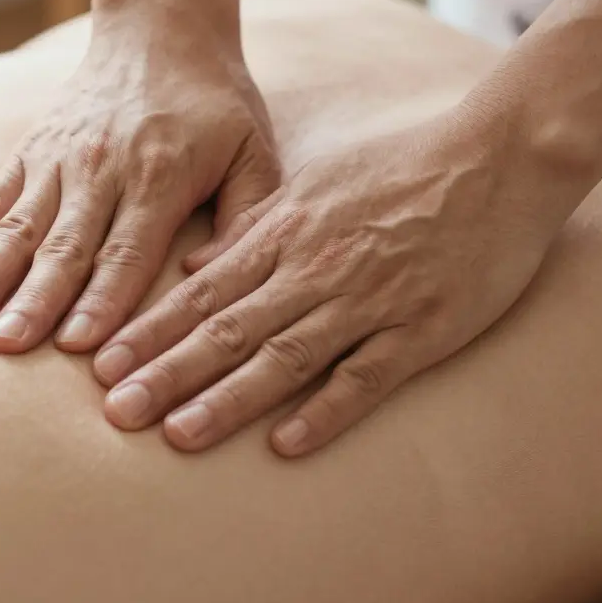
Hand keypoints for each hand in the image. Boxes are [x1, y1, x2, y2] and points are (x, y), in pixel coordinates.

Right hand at [0, 24, 278, 353]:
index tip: (77, 345)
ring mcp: (58, 159)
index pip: (128, 251)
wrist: (161, 31)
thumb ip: (246, 217)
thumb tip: (206, 278)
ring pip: (18, 227)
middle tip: (5, 348)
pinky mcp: (29, 151)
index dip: (103, 300)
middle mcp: (102, 168)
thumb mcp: (256, 153)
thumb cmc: (216, 105)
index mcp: (161, 176)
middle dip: (33, 301)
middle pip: (64, 246)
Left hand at [92, 109, 578, 456]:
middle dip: (168, 372)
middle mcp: (317, 268)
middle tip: (117, 414)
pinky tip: (285, 445)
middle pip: (230, 329)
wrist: (499, 157)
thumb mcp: (315, 184)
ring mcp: (370, 300)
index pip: (203, 290)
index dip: (151, 330)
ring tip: (177, 436)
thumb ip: (251, 228)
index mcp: (288, 233)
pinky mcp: (422, 329)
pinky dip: (325, 410)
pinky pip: (366, 377)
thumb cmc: (403, 168)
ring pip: (285, 356)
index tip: (102, 364)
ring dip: (228, 398)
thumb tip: (191, 264)